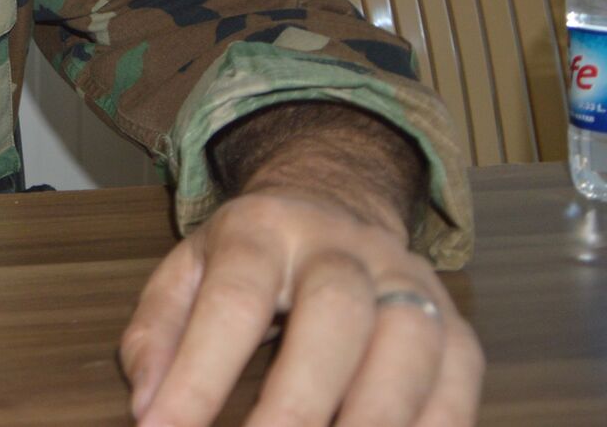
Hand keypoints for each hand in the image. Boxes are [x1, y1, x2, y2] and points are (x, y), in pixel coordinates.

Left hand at [119, 188, 482, 425]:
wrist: (335, 205)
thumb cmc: (248, 259)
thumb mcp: (186, 272)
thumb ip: (157, 334)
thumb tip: (150, 406)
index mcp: (263, 229)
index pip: (233, 300)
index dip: (199, 375)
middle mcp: (344, 248)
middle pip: (334, 313)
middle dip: (298, 402)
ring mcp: (409, 284)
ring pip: (411, 346)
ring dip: (374, 421)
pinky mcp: (456, 328)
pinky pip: (460, 386)